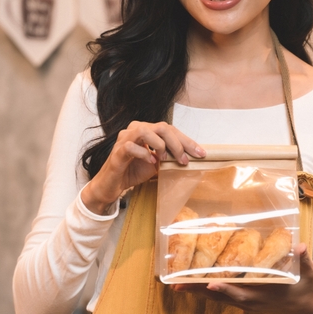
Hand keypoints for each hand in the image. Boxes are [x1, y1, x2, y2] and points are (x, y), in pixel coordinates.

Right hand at [81, 121, 204, 214]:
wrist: (112, 186)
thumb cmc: (132, 172)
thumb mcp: (156, 164)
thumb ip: (169, 157)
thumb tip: (189, 157)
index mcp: (146, 131)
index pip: (169, 130)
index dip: (186, 140)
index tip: (200, 153)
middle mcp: (134, 130)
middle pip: (161, 127)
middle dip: (177, 143)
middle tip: (185, 159)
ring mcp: (124, 139)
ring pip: (145, 131)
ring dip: (160, 145)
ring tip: (166, 159)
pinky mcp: (117, 152)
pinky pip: (131, 147)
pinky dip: (143, 154)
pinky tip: (151, 162)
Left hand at [173, 243, 312, 313]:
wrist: (307, 308)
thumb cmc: (306, 289)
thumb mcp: (308, 275)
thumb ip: (303, 260)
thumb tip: (300, 247)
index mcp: (263, 295)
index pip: (240, 292)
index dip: (225, 288)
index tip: (208, 283)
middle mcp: (249, 301)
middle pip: (220, 297)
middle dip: (198, 291)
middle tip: (176, 285)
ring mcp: (245, 302)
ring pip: (216, 298)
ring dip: (197, 292)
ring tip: (176, 285)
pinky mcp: (243, 300)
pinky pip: (221, 296)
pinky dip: (206, 290)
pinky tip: (192, 283)